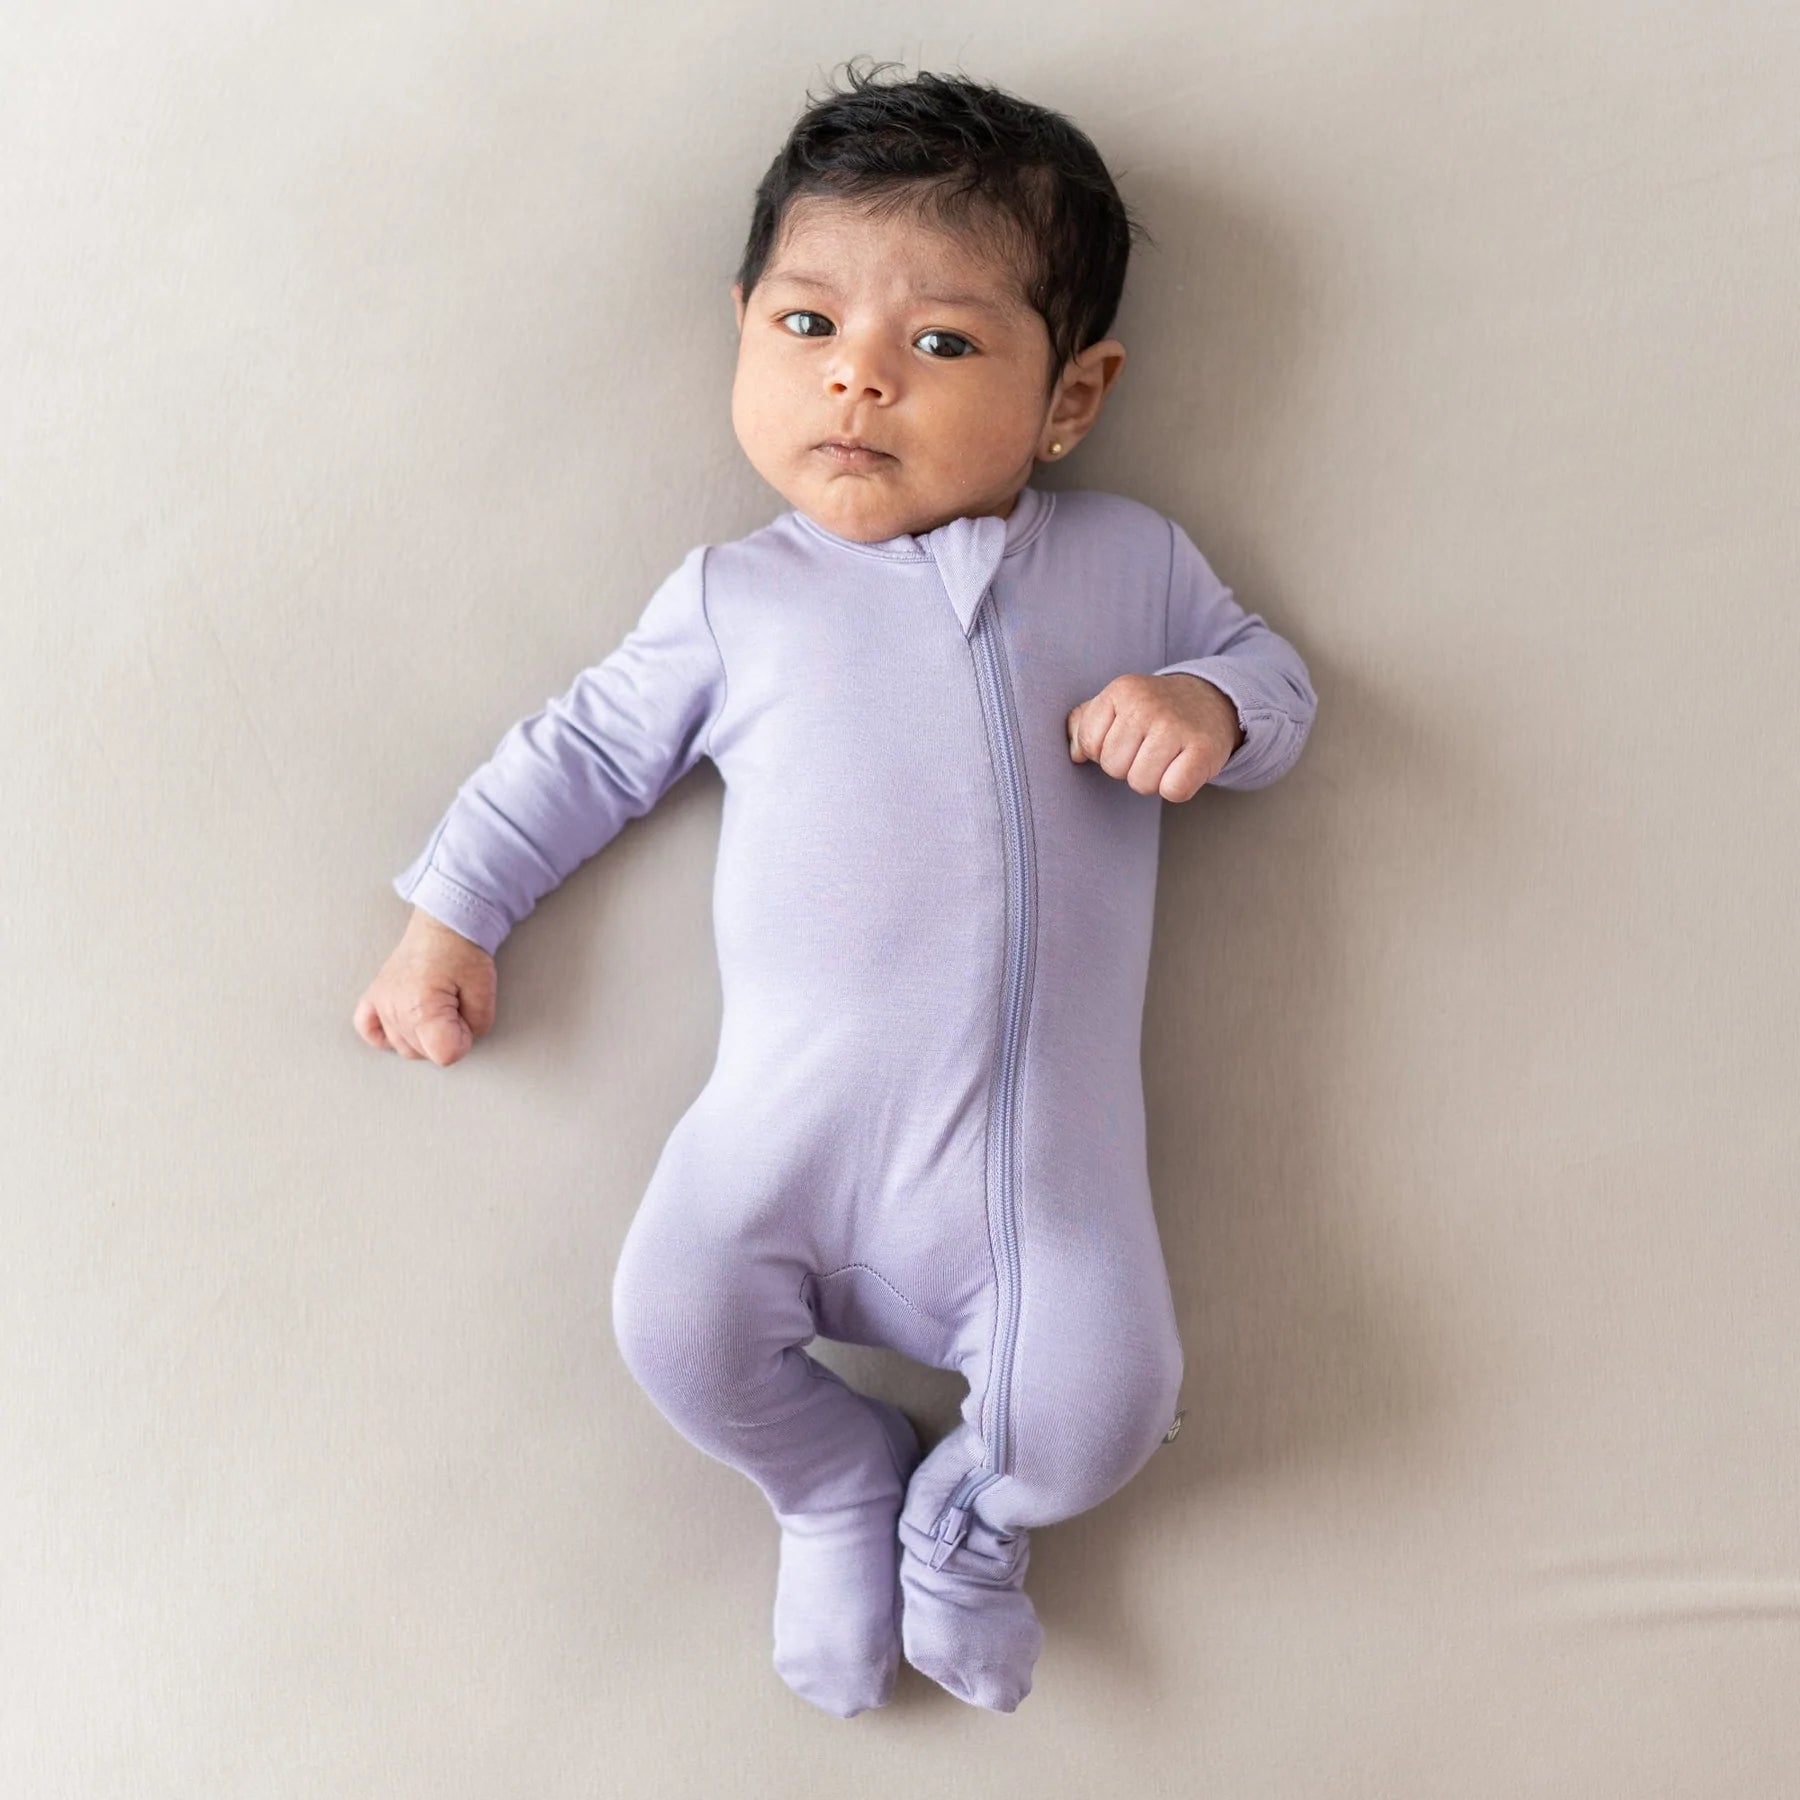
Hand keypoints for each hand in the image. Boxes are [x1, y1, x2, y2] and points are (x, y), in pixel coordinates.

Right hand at [352, 907, 496, 1065]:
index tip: (466, 1021)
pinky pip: (368, 1030)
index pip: (445, 1055)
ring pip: (401, 1047)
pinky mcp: (374, 996)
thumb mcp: (484, 992)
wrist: (445, 924)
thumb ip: (477, 1026)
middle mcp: (395, 1009)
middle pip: (423, 1054)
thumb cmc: (463, 951)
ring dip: (421, 1037)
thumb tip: (460, 1041)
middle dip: (445, 1037)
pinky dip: (384, 1034)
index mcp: (423, 1009)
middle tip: (455, 1010)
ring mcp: (381, 1002)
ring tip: (436, 1009)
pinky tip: (402, 1025)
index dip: (463, 1041)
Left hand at [1066, 672, 1245, 802]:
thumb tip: (1075, 754)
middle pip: (1113, 767)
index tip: (1126, 738)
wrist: (1210, 701)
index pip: (1088, 744)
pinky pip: (1172, 791)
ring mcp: (1177, 726)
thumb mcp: (1116, 703)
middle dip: (1128, 766)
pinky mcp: (1203, 750)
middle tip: (1149, 748)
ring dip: (1152, 779)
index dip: (1104, 750)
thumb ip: (1084, 723)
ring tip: (1166, 757)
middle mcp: (1148, 704)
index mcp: (1122, 690)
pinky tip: (1183, 767)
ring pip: (1141, 783)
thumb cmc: (1153, 711)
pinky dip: (1176, 788)